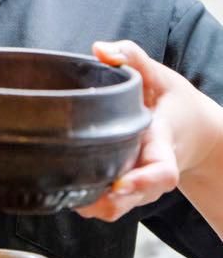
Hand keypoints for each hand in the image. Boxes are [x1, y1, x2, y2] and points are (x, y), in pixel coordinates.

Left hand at [77, 40, 186, 221]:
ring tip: (66, 193)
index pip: (161, 173)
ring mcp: (140, 185)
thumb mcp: (159, 75)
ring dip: (94, 206)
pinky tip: (65, 188)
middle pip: (134, 199)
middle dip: (107, 202)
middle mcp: (151, 171)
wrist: (193, 132)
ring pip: (118, 208)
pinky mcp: (127, 189)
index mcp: (162, 144)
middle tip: (77, 196)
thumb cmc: (173, 102)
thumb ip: (133, 57)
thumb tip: (100, 49)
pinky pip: (108, 205)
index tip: (118, 185)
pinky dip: (89, 202)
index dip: (141, 183)